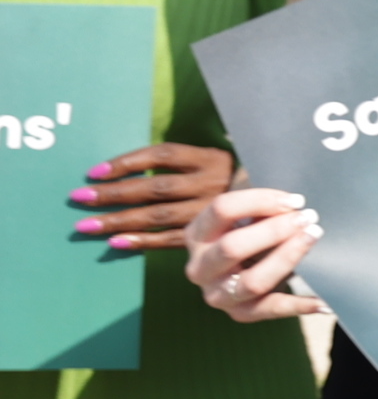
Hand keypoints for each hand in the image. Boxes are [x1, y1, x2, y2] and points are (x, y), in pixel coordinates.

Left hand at [76, 141, 234, 257]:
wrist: (277, 208)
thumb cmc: (233, 181)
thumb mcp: (213, 162)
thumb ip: (181, 164)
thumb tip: (123, 170)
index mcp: (211, 158)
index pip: (163, 155)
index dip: (127, 162)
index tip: (94, 172)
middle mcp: (213, 183)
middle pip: (155, 187)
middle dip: (114, 193)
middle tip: (79, 197)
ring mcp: (212, 211)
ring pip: (159, 215)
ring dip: (119, 220)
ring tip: (86, 225)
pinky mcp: (212, 236)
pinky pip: (172, 240)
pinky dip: (143, 241)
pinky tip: (116, 243)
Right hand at [185, 186, 323, 328]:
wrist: (241, 270)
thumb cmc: (249, 231)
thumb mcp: (247, 214)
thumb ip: (261, 205)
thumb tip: (294, 202)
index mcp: (197, 235)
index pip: (222, 210)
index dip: (261, 200)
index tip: (296, 200)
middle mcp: (200, 268)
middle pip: (232, 247)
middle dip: (275, 230)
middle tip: (308, 218)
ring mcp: (218, 294)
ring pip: (253, 281)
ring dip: (287, 258)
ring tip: (314, 237)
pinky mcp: (241, 313)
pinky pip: (273, 309)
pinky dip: (300, 305)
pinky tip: (325, 301)